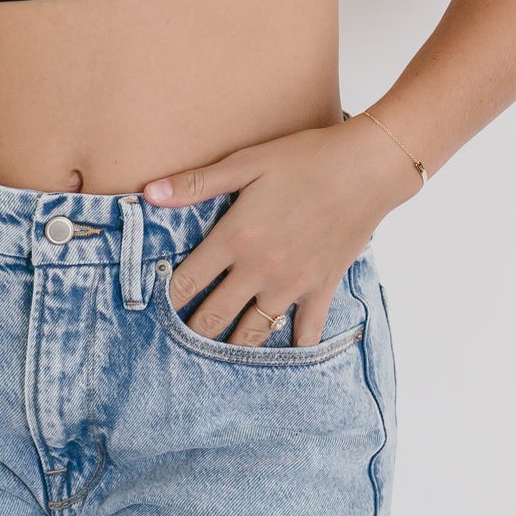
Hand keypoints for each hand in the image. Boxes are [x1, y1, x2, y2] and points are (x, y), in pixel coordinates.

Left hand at [144, 117, 419, 345]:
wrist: (367, 169)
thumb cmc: (305, 158)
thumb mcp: (246, 162)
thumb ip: (196, 183)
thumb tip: (147, 194)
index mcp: (235, 238)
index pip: (185, 283)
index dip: (163, 301)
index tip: (149, 310)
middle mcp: (259, 270)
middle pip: (212, 318)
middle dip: (189, 332)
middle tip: (174, 341)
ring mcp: (292, 285)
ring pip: (252, 333)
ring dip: (231, 347)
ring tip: (214, 356)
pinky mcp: (322, 289)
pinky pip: (304, 334)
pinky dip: (290, 348)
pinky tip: (279, 357)